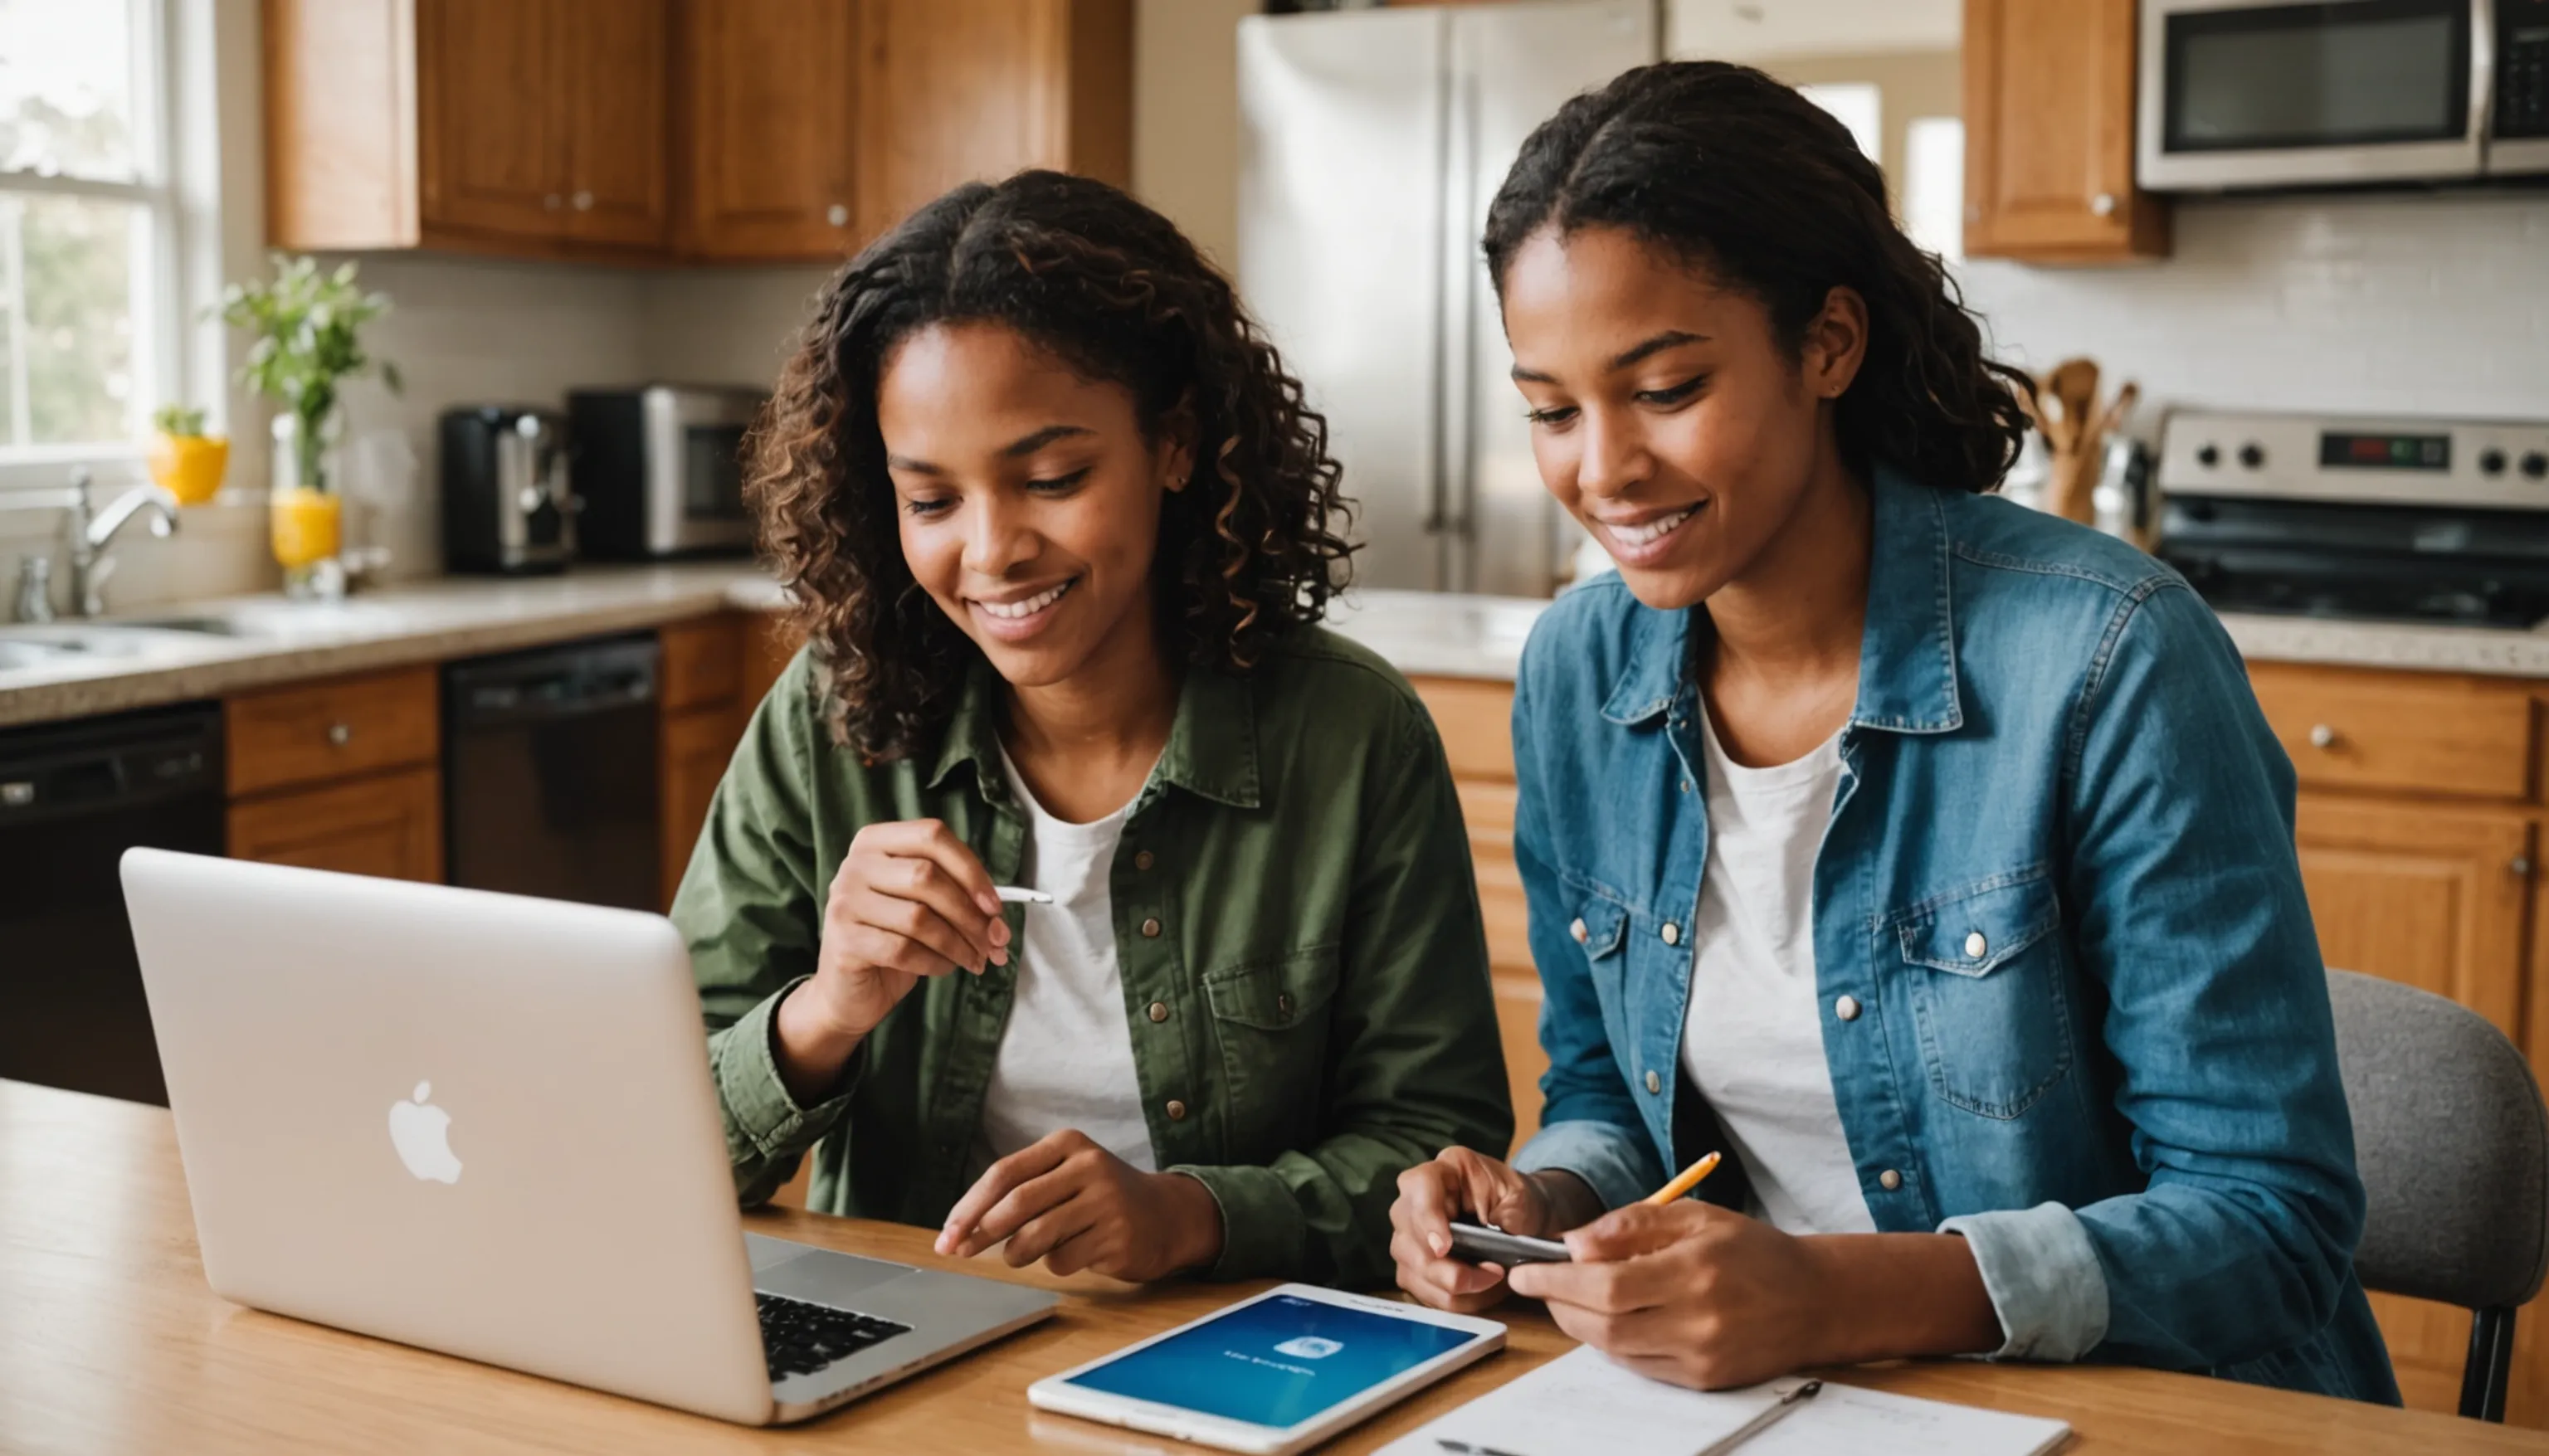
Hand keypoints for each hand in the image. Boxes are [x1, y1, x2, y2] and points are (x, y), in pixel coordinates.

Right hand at [773, 819, 1007, 1102]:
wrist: (849, 991)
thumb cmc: (893, 939)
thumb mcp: (923, 905)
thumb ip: (956, 895)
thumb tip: (997, 916)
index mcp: (876, 841)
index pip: (932, 836)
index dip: (970, 870)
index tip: (995, 906)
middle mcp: (855, 864)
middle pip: (927, 877)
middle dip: (971, 915)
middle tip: (996, 942)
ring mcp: (844, 901)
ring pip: (919, 917)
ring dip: (959, 943)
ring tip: (975, 960)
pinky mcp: (843, 940)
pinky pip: (903, 949)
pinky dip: (935, 962)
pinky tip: (945, 968)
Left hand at [936, 1129, 1224, 1282]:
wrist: (1166, 1216)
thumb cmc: (1098, 1198)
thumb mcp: (1065, 1176)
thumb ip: (1020, 1192)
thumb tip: (960, 1230)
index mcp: (1068, 1144)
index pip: (1004, 1173)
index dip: (969, 1206)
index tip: (947, 1234)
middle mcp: (1089, 1166)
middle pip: (1017, 1203)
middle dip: (980, 1232)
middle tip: (961, 1252)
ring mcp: (1106, 1201)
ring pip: (1036, 1236)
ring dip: (1016, 1254)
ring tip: (1019, 1254)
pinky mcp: (1117, 1236)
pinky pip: (1063, 1260)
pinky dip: (1053, 1264)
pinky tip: (1071, 1254)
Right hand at [1389, 1148, 1596, 1313]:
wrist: (1519, 1217)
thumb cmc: (1518, 1201)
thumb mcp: (1521, 1197)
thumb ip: (1505, 1216)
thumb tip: (1484, 1250)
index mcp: (1443, 1170)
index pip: (1419, 1188)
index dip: (1427, 1219)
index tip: (1445, 1248)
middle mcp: (1413, 1200)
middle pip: (1410, 1241)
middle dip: (1451, 1270)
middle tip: (1495, 1272)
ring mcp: (1406, 1235)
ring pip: (1415, 1273)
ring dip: (1457, 1289)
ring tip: (1491, 1282)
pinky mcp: (1410, 1265)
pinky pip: (1423, 1293)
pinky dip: (1454, 1300)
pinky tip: (1478, 1291)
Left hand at [1506, 1202, 1831, 1388]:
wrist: (1815, 1301)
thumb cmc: (1753, 1251)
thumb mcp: (1694, 1217)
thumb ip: (1631, 1225)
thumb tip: (1575, 1242)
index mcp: (1694, 1272)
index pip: (1605, 1285)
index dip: (1556, 1280)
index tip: (1526, 1271)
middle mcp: (1697, 1321)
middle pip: (1602, 1323)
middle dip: (1558, 1302)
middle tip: (1539, 1282)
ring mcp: (1700, 1357)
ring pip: (1614, 1349)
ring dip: (1578, 1324)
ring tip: (1567, 1296)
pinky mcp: (1704, 1381)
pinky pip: (1638, 1366)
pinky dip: (1611, 1342)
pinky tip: (1606, 1318)